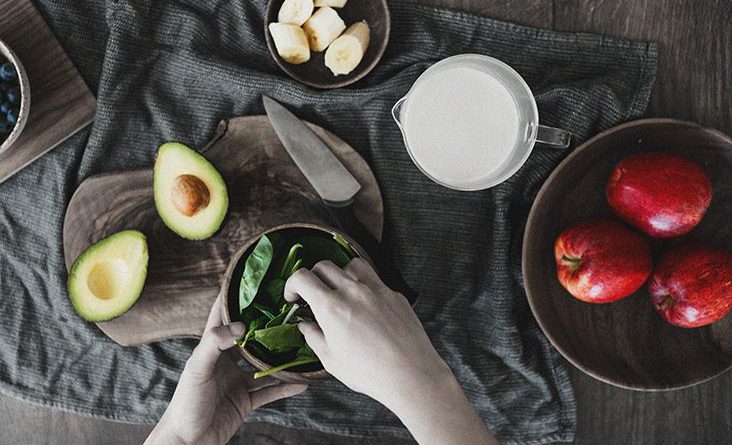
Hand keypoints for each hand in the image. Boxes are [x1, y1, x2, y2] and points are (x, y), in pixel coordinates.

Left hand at [145, 298, 307, 444]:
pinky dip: (286, 387)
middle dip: (267, 326)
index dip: (235, 298)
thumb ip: (214, 344)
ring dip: (281, 358)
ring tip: (302, 345)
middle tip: (289, 311)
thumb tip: (240, 326)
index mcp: (211, 348)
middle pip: (251, 338)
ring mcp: (238, 381)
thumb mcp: (197, 369)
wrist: (187, 442)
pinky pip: (270, 391)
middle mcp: (226, 361)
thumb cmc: (185, 404)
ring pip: (265, 364)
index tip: (255, 282)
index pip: (223, 316)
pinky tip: (302, 381)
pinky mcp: (246, 401)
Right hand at [285, 258, 498, 444]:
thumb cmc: (369, 372)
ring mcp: (377, 289)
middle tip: (313, 294)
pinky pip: (375, 280)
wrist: (411, 374)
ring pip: (352, 265)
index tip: (293, 297)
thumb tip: (305, 325)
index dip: (292, 284)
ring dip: (340, 273)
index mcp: (332, 307)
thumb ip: (314, 337)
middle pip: (324, 266)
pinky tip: (366, 306)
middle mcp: (353, 291)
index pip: (303, 277)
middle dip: (313, 277)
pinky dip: (364, 286)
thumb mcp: (331, 360)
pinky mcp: (395, 294)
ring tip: (341, 292)